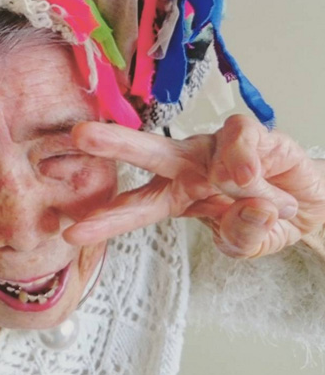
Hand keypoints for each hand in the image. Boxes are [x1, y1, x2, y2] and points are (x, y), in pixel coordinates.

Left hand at [64, 115, 324, 257]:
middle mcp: (187, 166)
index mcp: (175, 195)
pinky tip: (254, 176)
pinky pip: (238, 136)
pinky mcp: (247, 132)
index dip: (106, 218)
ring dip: (218, 168)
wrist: (308, 202)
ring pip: (204, 135)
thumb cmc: (265, 220)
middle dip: (113, 143)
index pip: (135, 205)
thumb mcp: (249, 242)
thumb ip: (242, 236)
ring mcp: (214, 147)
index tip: (73, 231)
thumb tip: (246, 205)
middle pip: (146, 153)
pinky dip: (245, 157)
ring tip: (240, 187)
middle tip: (80, 135)